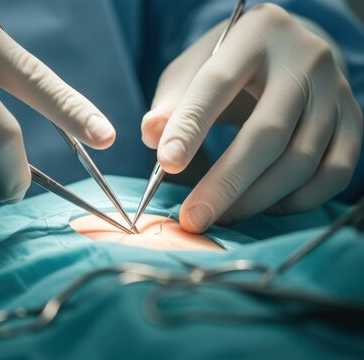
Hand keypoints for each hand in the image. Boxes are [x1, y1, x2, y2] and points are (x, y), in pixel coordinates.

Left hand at [141, 4, 362, 232]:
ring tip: (221, 215)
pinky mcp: (353, 121)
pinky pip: (334, 173)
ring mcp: (336, 91)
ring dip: (257, 199)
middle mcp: (304, 60)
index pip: (217, 83)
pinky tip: (264, 206)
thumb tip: (153, 135)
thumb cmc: (231, 63)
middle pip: (267, 133)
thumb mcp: (193, 68)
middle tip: (194, 218)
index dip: (191, 127)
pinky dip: (297, 201)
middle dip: (226, 184)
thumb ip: (172, 101)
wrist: (287, 50)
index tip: (167, 166)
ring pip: (302, 160)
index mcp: (255, 35)